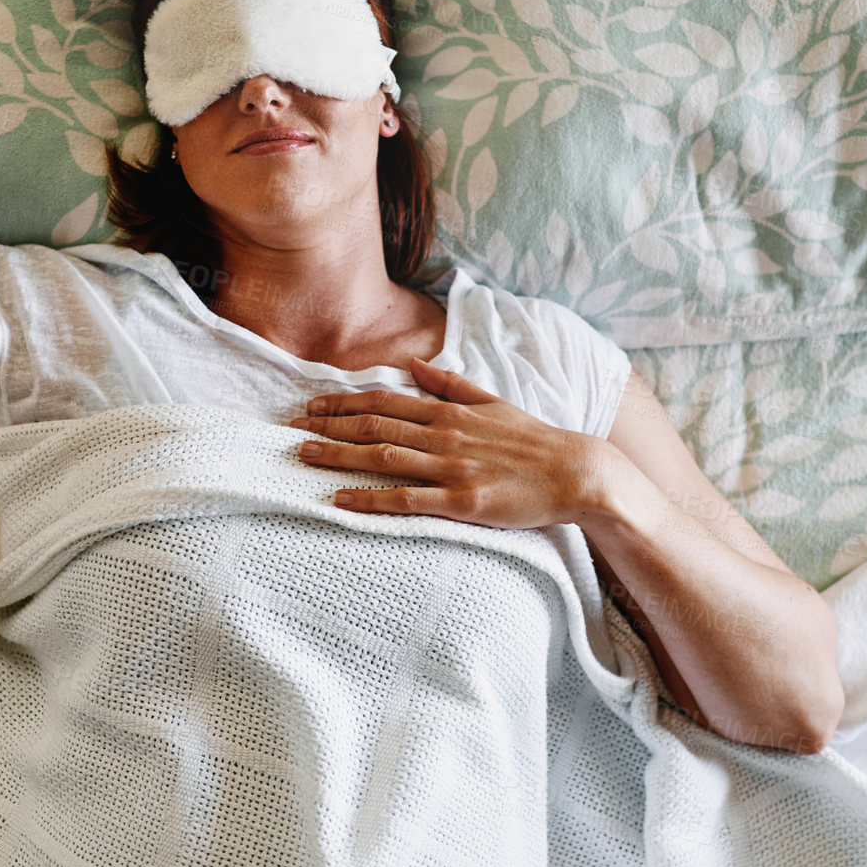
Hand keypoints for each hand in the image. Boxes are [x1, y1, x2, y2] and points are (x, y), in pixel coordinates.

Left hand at [289, 357, 611, 528]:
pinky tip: (340, 501)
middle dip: (328, 425)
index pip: (383, 400)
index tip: (310, 404)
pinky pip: (406, 499)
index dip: (342, 401)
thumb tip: (416, 364)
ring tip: (302, 456)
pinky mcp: (461, 502)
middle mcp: (444, 435)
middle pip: (374, 424)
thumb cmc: (533, 441)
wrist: (576, 474)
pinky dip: (370, 498)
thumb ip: (450, 384)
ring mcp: (451, 468)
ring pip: (383, 456)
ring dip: (338, 455)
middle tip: (290, 428)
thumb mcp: (492, 402)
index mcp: (449, 411)